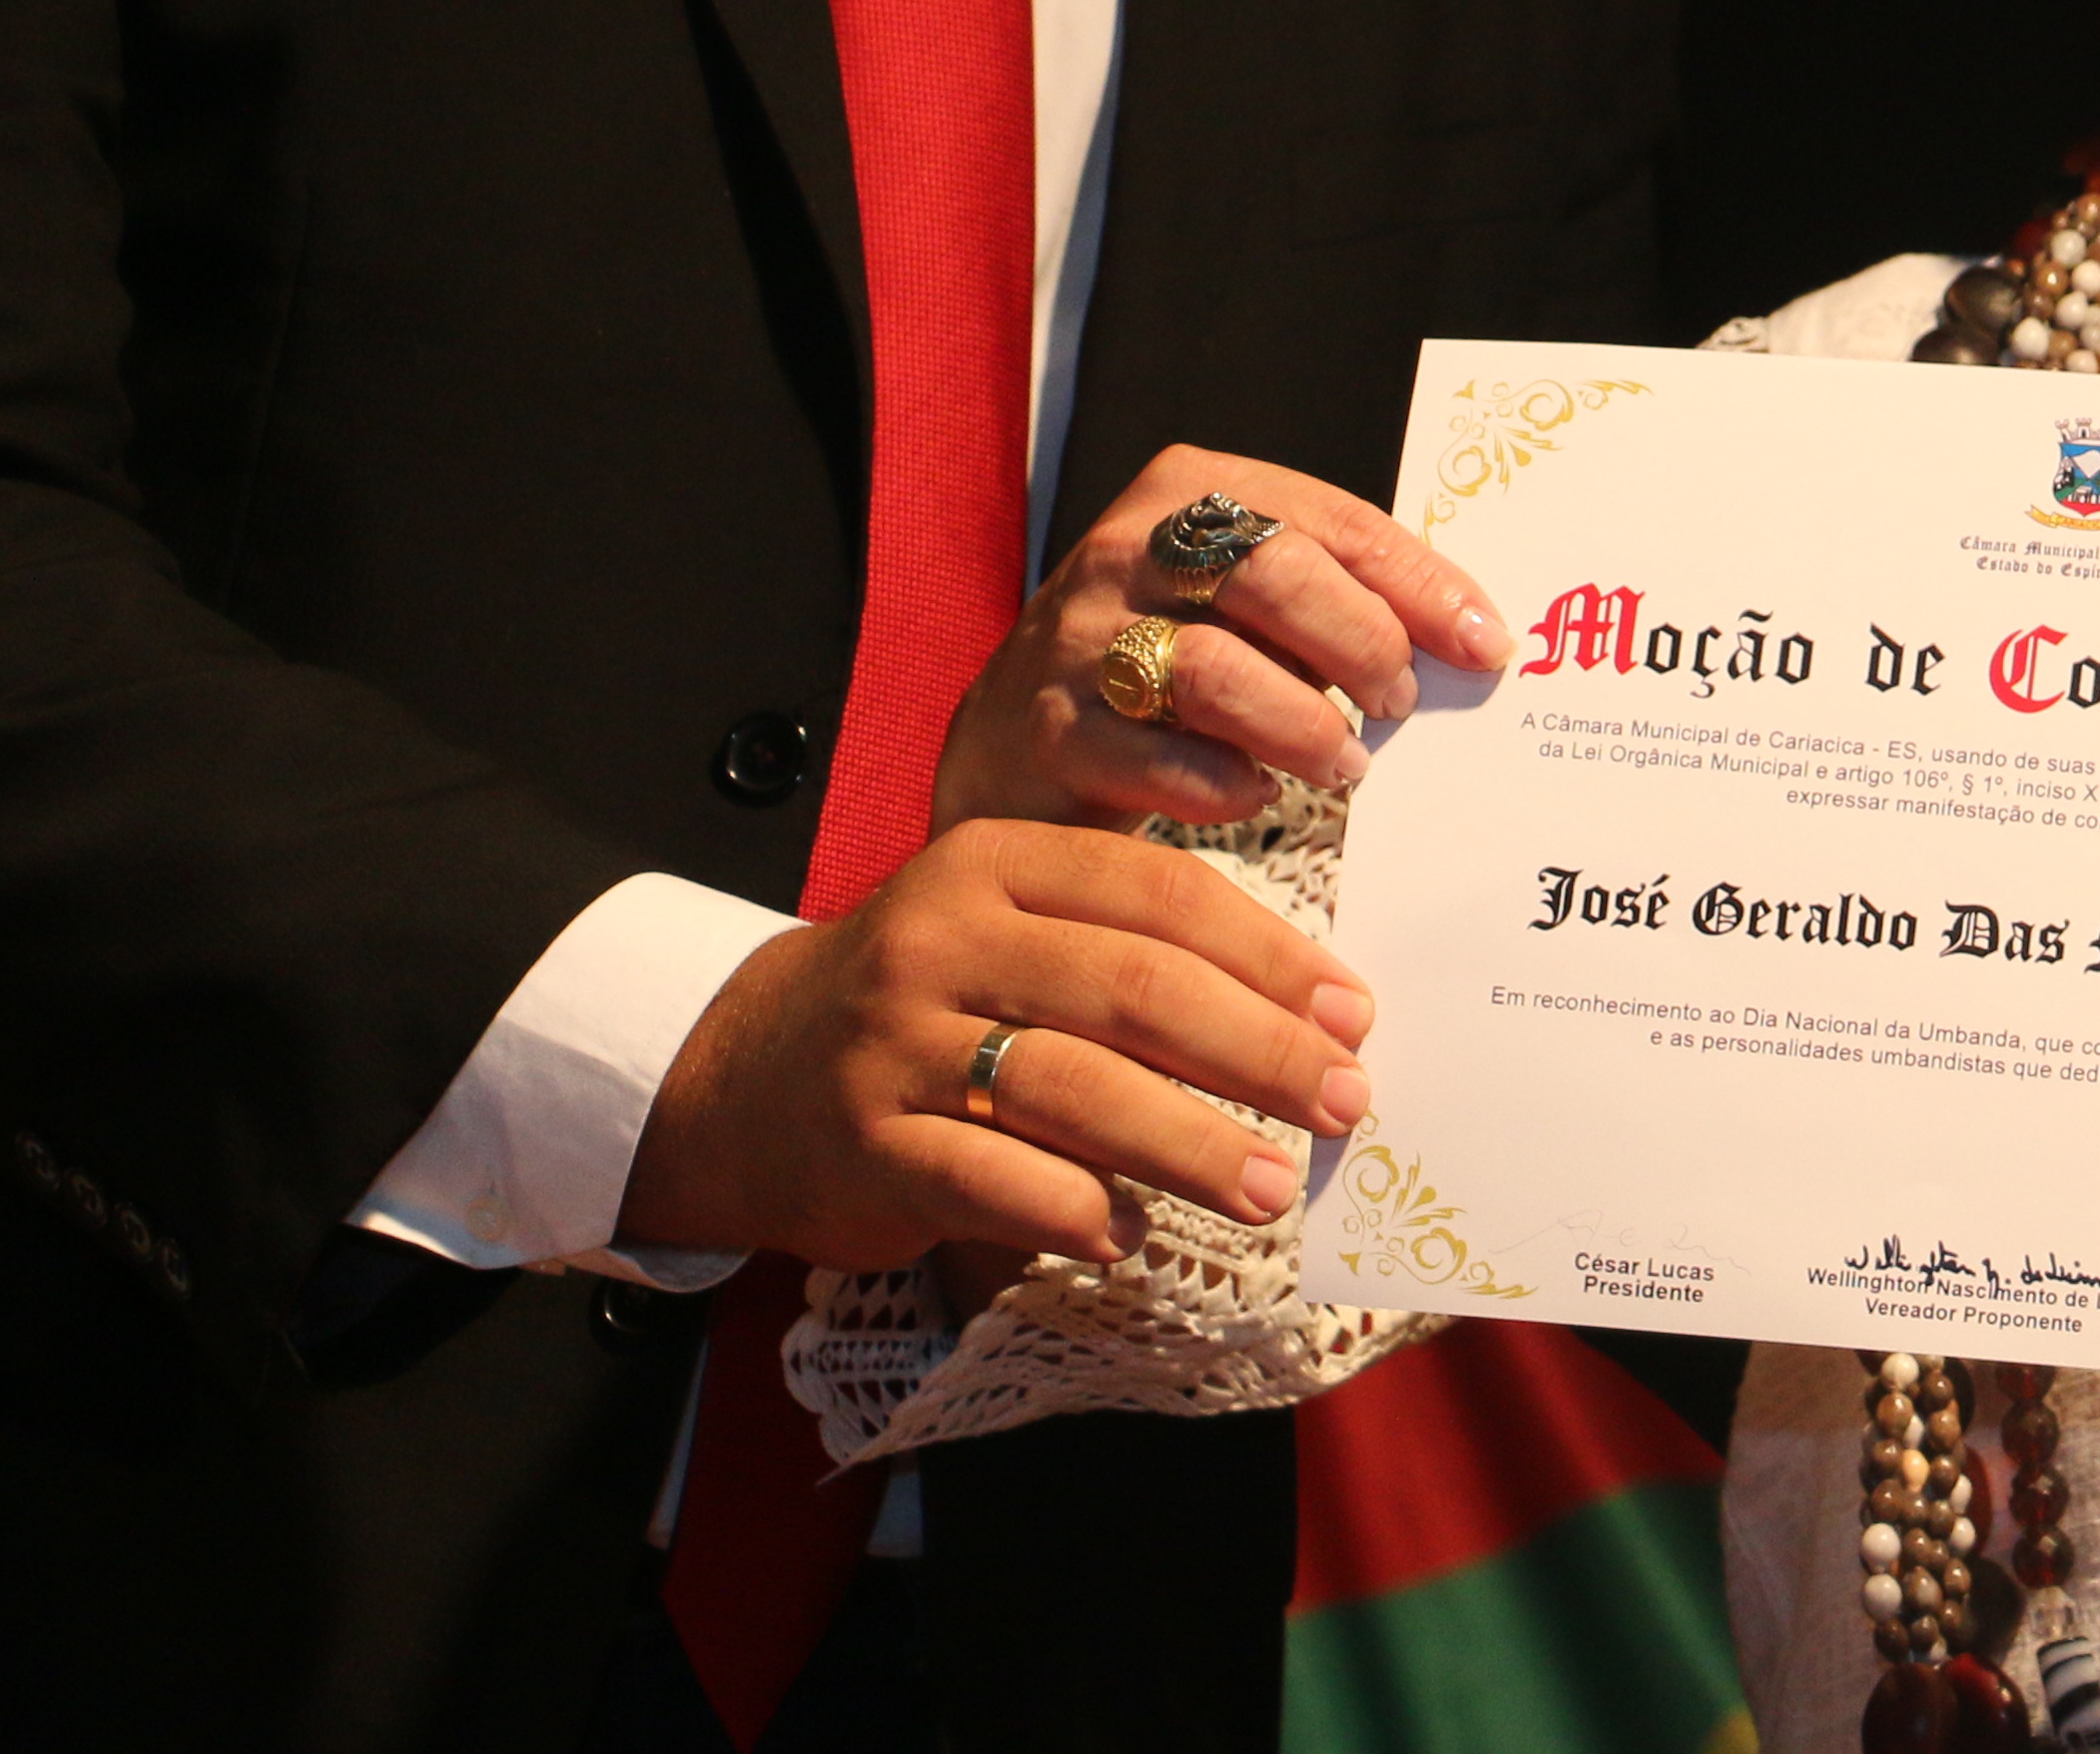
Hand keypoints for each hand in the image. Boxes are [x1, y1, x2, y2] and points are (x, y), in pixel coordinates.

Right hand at [617, 817, 1375, 1271]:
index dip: (1271, 957)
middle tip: (1342, 1103)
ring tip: (1268, 1186)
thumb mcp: (1015, 932)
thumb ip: (1135, 950)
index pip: (1161, 894)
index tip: (1353, 1015)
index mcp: (996, 863)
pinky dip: (1075, 1209)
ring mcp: (896, 1043)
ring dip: (1188, 1143)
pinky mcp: (866, 1145)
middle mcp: (940, 939)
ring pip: (1072, 1087)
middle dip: (1256, 1051)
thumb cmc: (933, 1000)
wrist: (746, 1077)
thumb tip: (1312, 1018)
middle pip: (1134, 988)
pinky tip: (1133, 1235)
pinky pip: (990, 1179)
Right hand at [932, 446, 1508, 830]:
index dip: (1418, 583)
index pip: (1329, 519)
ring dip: (1302, 723)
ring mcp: (1077, 636)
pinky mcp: (1051, 729)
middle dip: (1361, 642)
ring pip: (1214, 668)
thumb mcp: (1244, 601)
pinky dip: (1224, 783)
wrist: (1010, 740)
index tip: (1485, 643)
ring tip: (1347, 761)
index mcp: (1188, 490)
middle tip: (1403, 699)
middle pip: (1273, 574)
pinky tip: (1257, 793)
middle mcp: (1125, 548)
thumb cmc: (1168, 661)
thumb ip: (1335, 600)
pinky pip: (1156, 759)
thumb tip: (1465, 641)